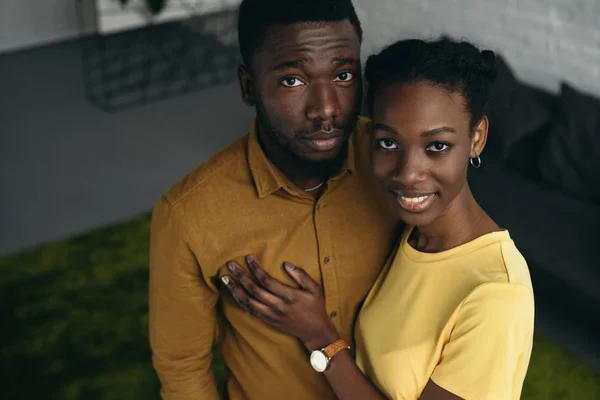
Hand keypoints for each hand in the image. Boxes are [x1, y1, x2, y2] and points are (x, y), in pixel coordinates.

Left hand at [221, 255, 338, 349]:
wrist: (314, 331)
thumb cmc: (315, 307)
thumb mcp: (315, 289)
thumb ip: (301, 275)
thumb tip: (285, 264)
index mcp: (289, 296)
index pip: (267, 281)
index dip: (255, 269)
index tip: (248, 258)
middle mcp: (278, 306)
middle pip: (254, 290)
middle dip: (240, 276)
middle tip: (230, 265)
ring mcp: (271, 315)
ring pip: (248, 302)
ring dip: (235, 289)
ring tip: (225, 279)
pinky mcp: (267, 321)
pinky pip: (250, 310)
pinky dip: (240, 301)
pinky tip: (233, 292)